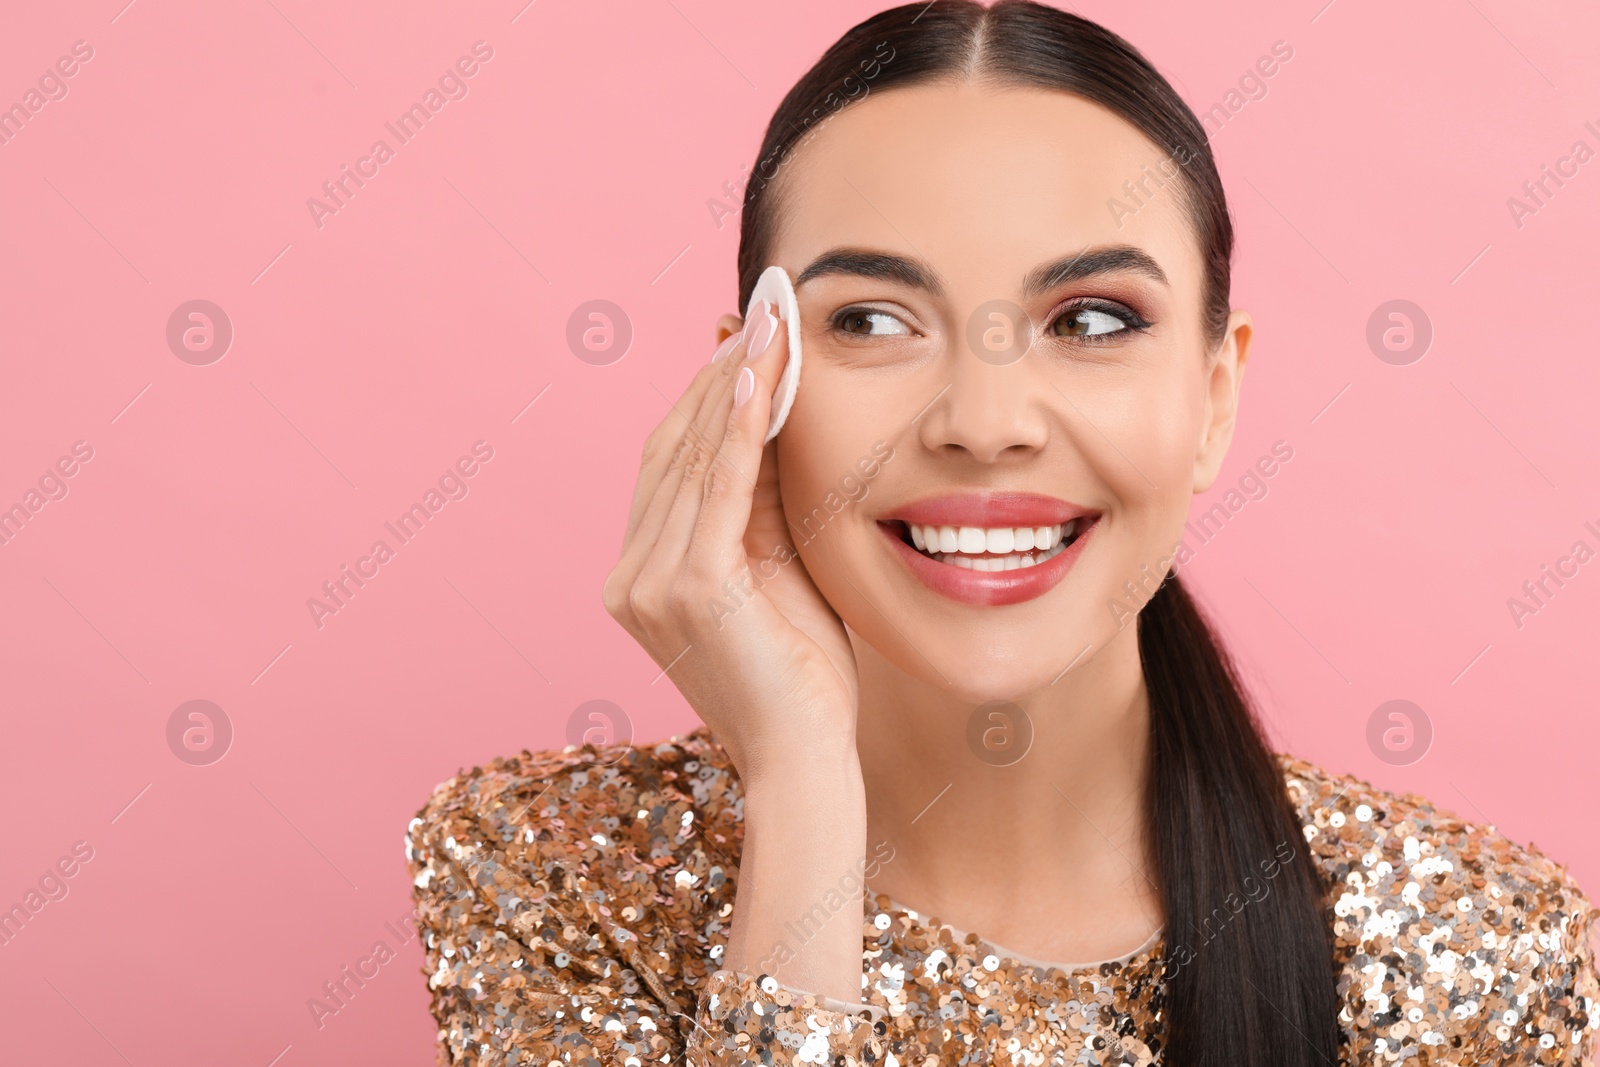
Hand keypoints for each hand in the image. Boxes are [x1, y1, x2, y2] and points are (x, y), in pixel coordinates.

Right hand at [603, 302, 859, 787]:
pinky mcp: (685, 589)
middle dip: (721, 373)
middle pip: (673, 448)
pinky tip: (760, 377)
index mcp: (641, 573)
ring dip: (735, 384)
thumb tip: (774, 410)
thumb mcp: (777, 569)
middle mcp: (630, 574)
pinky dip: (739, 428)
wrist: (805, 758)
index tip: (742, 337)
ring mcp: (648, 582)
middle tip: (762, 308)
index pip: (671, 462)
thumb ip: (763, 501)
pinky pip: (716, 489)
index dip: (705, 394)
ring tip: (771, 323)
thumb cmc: (802, 674)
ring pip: (693, 458)